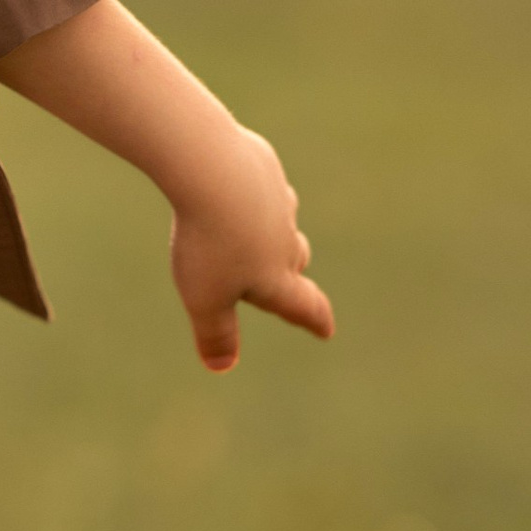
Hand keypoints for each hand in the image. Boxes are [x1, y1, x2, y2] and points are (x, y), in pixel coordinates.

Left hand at [168, 125, 334, 371]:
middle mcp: (283, 238)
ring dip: (275, 227)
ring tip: (260, 230)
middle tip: (290, 277)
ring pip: (283, 217)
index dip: (315, 320)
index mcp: (275, 276)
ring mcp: (275, 198)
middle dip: (292, 270)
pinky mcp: (260, 164)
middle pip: (295, 258)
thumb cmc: (209, 242)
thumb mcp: (205, 299)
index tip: (325, 329)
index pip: (303, 305)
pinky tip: (236, 184)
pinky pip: (261, 182)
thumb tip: (221, 366)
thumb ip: (215, 334)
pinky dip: (253, 190)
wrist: (212, 169)